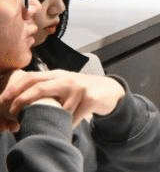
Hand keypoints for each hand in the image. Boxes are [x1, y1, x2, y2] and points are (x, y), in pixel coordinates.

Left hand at [1, 70, 124, 126]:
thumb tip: (22, 102)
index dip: (16, 87)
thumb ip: (48, 88)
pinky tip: (72, 122)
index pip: (33, 76)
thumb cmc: (82, 90)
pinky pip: (71, 119)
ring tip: (54, 123)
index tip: (4, 98)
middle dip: (22, 101)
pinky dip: (69, 125)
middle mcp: (67, 79)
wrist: (110, 90)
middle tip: (12, 112)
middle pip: (39, 88)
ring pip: (56, 110)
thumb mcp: (65, 85)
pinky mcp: (88, 99)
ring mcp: (78, 88)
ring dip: (53, 120)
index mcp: (58, 74)